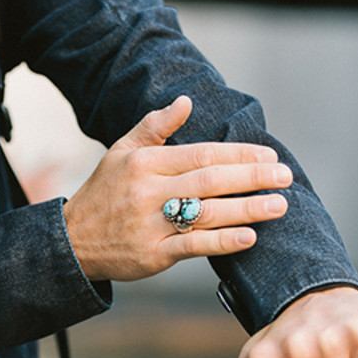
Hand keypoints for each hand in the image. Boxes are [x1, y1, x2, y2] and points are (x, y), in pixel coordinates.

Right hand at [64, 96, 291, 281]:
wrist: (72, 242)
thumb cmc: (104, 192)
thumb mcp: (122, 151)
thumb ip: (155, 125)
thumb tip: (185, 101)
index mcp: (145, 162)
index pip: (202, 153)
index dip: (239, 153)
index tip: (269, 155)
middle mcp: (149, 192)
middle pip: (210, 181)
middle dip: (252, 177)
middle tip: (285, 176)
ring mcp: (151, 225)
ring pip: (207, 213)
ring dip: (247, 209)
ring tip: (279, 205)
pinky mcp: (153, 255)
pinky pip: (193, 247)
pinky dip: (223, 241)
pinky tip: (249, 236)